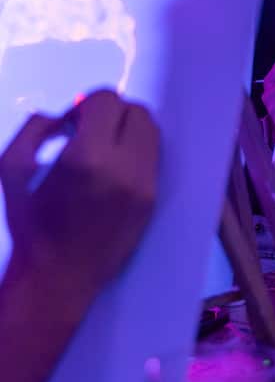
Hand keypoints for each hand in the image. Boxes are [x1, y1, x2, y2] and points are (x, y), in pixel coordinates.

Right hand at [0, 89, 159, 304]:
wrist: (58, 280)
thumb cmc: (31, 225)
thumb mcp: (11, 169)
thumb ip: (33, 129)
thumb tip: (61, 115)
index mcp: (88, 157)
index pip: (108, 101)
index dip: (86, 105)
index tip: (71, 124)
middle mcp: (125, 167)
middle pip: (137, 112)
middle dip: (112, 114)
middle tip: (88, 132)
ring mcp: (144, 185)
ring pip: (151, 133)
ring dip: (128, 131)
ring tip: (103, 150)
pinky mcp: (153, 201)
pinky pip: (153, 159)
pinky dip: (135, 153)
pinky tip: (113, 171)